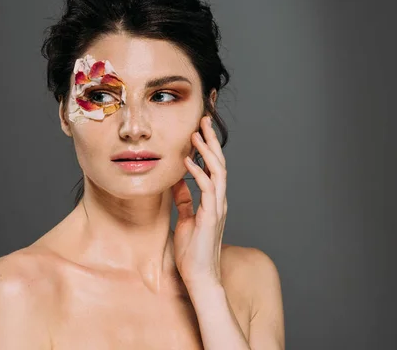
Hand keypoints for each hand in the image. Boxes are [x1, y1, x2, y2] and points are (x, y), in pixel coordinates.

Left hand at [172, 116, 227, 288]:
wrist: (200, 276)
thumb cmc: (193, 251)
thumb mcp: (186, 219)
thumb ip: (184, 200)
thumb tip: (177, 183)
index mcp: (214, 200)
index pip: (214, 167)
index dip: (209, 147)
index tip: (200, 128)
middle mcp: (219, 200)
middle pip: (219, 163)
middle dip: (211, 140)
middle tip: (204, 120)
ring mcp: (217, 208)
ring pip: (218, 171)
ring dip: (207, 151)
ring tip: (196, 134)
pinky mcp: (211, 216)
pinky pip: (207, 189)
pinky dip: (198, 172)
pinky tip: (187, 161)